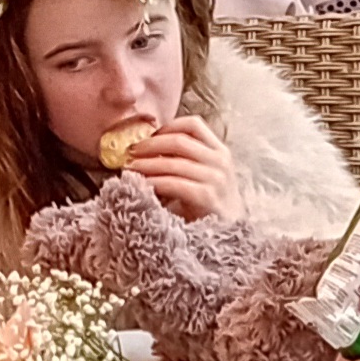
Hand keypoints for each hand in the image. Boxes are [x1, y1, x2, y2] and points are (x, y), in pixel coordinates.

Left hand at [124, 115, 244, 221]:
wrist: (229, 236)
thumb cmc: (209, 205)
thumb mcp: (204, 175)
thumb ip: (186, 160)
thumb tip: (147, 148)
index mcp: (220, 151)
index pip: (193, 125)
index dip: (167, 127)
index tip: (148, 136)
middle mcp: (220, 161)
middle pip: (179, 141)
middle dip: (150, 145)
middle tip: (130, 152)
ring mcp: (215, 179)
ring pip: (172, 162)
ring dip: (146, 164)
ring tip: (130, 169)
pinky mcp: (206, 197)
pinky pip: (173, 183)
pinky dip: (153, 182)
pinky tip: (142, 185)